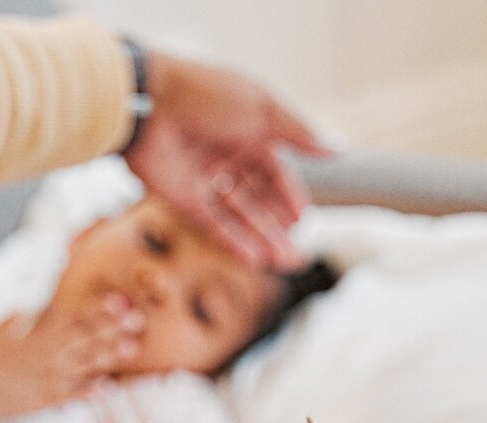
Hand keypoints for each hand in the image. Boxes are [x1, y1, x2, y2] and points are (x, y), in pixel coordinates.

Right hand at [0, 295, 142, 422]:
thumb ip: (14, 320)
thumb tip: (22, 309)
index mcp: (39, 336)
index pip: (75, 319)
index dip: (98, 310)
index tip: (118, 302)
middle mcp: (49, 355)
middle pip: (88, 339)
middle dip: (114, 329)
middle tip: (138, 320)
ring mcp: (50, 378)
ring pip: (87, 364)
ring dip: (110, 355)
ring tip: (131, 348)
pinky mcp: (46, 399)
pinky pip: (73, 394)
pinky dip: (91, 390)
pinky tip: (108, 387)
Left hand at [123, 51, 332, 270]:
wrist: (148, 102)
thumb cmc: (207, 97)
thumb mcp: (263, 110)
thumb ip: (299, 135)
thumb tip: (338, 149)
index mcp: (244, 132)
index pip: (273, 170)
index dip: (288, 194)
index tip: (304, 217)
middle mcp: (223, 156)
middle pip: (257, 198)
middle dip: (278, 226)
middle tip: (300, 253)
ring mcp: (201, 179)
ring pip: (238, 216)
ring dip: (262, 239)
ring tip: (286, 262)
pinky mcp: (179, 197)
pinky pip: (210, 225)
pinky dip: (233, 242)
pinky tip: (256, 260)